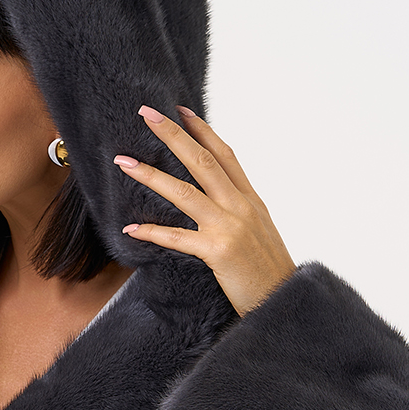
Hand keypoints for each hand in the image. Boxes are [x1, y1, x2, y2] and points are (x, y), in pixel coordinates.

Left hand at [114, 106, 296, 316]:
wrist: (284, 299)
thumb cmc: (268, 271)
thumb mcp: (259, 231)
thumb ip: (239, 210)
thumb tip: (219, 196)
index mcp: (250, 199)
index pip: (224, 155)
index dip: (201, 130)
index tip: (179, 110)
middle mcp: (240, 207)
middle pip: (202, 162)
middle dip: (173, 135)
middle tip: (147, 114)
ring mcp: (229, 228)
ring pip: (184, 193)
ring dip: (151, 175)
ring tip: (124, 162)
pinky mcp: (219, 252)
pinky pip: (178, 238)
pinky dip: (152, 232)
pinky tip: (131, 228)